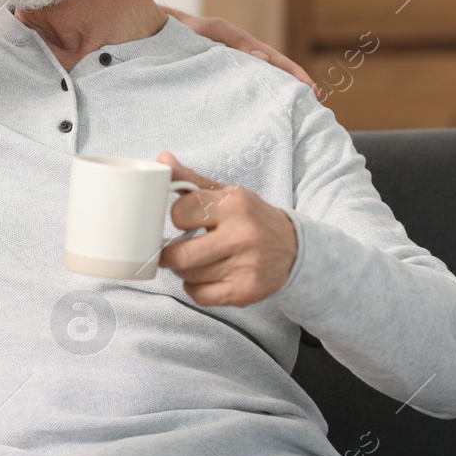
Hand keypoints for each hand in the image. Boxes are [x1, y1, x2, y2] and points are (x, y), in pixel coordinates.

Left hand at [157, 152, 297, 307]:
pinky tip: (206, 276)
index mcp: (235, 205)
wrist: (293, 249)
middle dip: (169, 255)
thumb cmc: (250, 218)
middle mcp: (242, 236)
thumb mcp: (226, 194)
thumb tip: (162, 159)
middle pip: (180, 255)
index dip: (176, 218)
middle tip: (174, 249)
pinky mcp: (246, 292)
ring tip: (196, 260)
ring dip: (183, 270)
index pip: (180, 213)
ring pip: (188, 276)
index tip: (183, 220)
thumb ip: (190, 179)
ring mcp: (246, 267)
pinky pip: (200, 296)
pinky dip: (195, 288)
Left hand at [161, 6, 319, 99]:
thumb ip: (235, 42)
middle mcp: (241, 58)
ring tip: (293, 114)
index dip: (296, 76)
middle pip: (274, 74)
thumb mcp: (211, 31)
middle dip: (294, 89)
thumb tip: (263, 58)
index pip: (277, 61)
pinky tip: (259, 115)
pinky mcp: (218, 79)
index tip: (314, 91)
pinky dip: (255, 99)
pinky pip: (241, 89)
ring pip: (260, 83)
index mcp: (244, 46)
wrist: (158, 31)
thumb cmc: (185, 29)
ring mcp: (231, 69)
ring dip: (277, 96)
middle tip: (314, 107)